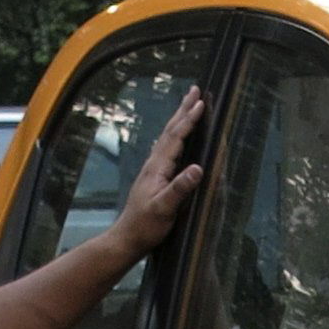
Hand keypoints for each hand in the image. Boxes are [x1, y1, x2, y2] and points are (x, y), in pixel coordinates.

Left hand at [111, 88, 206, 250]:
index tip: (201, 103)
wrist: (127, 238)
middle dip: (184, 110)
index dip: (189, 120)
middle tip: (195, 90)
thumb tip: (198, 168)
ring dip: (180, 119)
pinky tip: (179, 136)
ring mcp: (153, 169)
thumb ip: (180, 188)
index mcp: (157, 168)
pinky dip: (176, 135)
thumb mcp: (164, 208)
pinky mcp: (155, 177)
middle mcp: (154, 163)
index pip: (176, 138)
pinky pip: (168, 148)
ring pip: (168, 137)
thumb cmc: (146, 226)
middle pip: (170, 130)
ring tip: (189, 105)